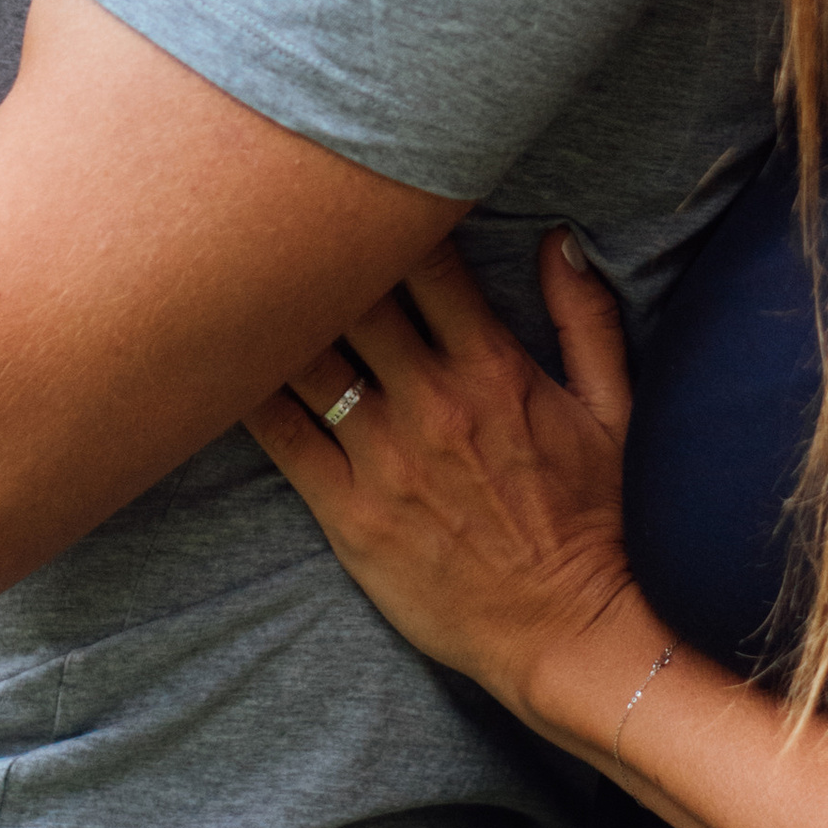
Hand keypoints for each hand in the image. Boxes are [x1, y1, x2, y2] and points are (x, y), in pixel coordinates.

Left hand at [247, 234, 644, 715]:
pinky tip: (215, 364)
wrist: (568, 632)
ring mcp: (384, 457)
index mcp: (491, 367)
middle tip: (279, 218)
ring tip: (238, 277)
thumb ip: (586, 320)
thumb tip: (561, 240)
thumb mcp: (612, 412)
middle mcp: (431, 401)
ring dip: (273, 317)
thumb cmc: (596, 520)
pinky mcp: (348, 513)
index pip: (424, 262)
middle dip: (315, 253)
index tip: (358, 195)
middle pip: (350, 296)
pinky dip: (247, 394)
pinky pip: (281, 437)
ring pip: (306, 357)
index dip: (386, 219)